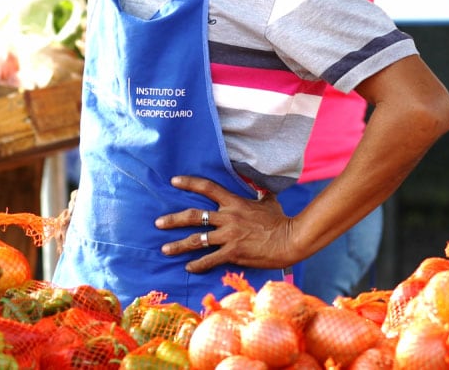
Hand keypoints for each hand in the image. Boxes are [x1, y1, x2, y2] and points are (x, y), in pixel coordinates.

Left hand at [154, 175, 297, 272]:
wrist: (291, 240)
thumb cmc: (280, 220)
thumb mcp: (268, 201)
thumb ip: (260, 191)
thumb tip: (261, 181)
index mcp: (234, 202)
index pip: (207, 188)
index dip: (189, 183)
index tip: (173, 181)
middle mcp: (227, 217)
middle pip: (193, 216)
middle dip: (172, 220)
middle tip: (158, 223)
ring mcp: (229, 236)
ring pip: (197, 239)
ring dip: (179, 245)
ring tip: (165, 249)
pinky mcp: (234, 253)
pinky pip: (210, 259)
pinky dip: (198, 264)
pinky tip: (188, 267)